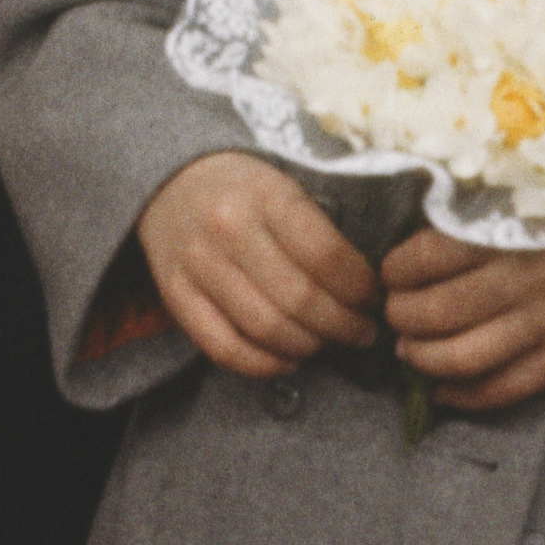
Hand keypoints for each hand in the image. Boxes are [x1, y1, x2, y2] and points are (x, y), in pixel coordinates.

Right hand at [138, 155, 379, 381]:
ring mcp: (197, 264)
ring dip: (309, 347)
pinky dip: (263, 364)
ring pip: (266, 329)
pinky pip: (224, 348)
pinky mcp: (176, 295)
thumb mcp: (283, 186)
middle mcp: (228, 228)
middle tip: (362, 332)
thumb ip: (319, 229)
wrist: (171, 181)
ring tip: (327, 342)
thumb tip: (368, 287)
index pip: (325, 255)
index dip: (359, 288)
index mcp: (265, 194)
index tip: (373, 298)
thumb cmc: (244, 189)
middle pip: (299, 299)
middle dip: (343, 326)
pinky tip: (288, 359)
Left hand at [381, 222, 544, 412]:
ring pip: (462, 358)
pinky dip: (462, 396)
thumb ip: (487, 215)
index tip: (387, 272)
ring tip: (408, 350)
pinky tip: (442, 391)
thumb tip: (421, 230)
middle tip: (391, 314)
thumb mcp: (540, 202)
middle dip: (400, 318)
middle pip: (436, 312)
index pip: (429, 255)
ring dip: (422, 359)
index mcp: (514, 231)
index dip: (396, 270)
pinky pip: (502, 389)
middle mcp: (525, 281)